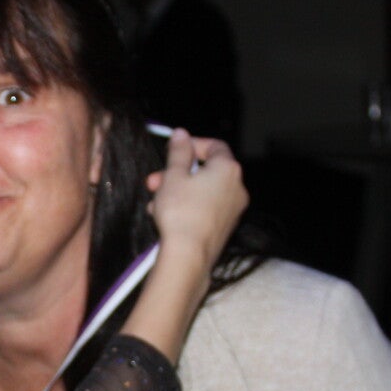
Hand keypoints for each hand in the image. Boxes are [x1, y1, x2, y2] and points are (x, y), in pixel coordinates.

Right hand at [120, 131, 246, 361]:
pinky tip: (165, 217)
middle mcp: (237, 187)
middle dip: (177, 173)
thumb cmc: (180, 212)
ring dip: (178, 192)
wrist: (189, 257)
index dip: (193, 144)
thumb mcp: (173, 177)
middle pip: (206, 170)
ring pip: (203, 191)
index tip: (173, 150)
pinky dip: (187, 207)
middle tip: (154, 181)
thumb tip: (181, 134)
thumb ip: (178, 152)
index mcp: (228, 169)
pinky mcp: (225, 227)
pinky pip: (205, 208)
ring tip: (155, 203)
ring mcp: (233, 209)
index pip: (215, 146)